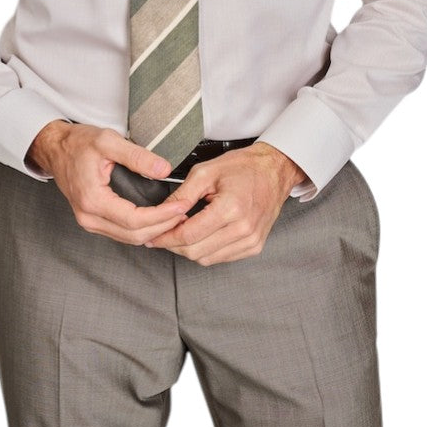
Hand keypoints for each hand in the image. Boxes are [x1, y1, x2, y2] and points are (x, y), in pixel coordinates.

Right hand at [27, 121, 188, 245]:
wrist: (56, 148)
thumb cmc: (78, 143)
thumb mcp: (108, 141)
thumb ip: (137, 156)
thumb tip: (164, 170)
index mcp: (92, 199)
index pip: (134, 220)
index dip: (161, 217)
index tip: (181, 207)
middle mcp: (88, 217)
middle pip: (133, 235)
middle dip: (163, 227)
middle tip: (184, 214)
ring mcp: (89, 221)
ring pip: (128, 239)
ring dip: (154, 231)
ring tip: (176, 218)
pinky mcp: (92, 220)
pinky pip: (121, 233)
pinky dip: (142, 230)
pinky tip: (157, 220)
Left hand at [146, 142, 306, 265]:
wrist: (274, 171)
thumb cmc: (243, 167)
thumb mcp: (206, 171)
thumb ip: (182, 194)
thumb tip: (161, 212)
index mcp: (231, 208)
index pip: (188, 235)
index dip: (165, 237)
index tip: (152, 236)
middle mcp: (243, 229)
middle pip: (196, 252)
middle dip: (174, 245)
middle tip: (162, 234)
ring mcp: (251, 240)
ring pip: (207, 259)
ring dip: (189, 249)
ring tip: (182, 232)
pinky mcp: (254, 247)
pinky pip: (221, 258)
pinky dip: (206, 250)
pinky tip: (201, 235)